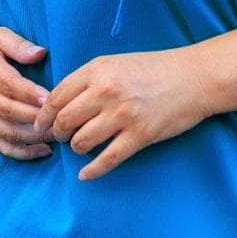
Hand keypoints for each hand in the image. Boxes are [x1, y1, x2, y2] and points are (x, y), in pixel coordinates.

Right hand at [0, 25, 53, 160]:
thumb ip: (18, 44)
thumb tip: (41, 53)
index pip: (9, 85)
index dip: (30, 94)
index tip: (51, 99)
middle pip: (10, 111)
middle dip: (37, 118)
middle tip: (63, 119)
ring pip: (7, 132)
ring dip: (34, 138)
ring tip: (59, 135)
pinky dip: (21, 152)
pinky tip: (44, 150)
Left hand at [32, 46, 218, 180]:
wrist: (195, 77)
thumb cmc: (156, 69)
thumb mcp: (117, 63)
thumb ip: (90, 79)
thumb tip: (61, 102)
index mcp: (98, 70)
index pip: (57, 97)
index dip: (44, 115)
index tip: (41, 125)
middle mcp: (107, 91)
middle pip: (65, 122)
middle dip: (59, 134)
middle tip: (62, 138)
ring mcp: (124, 115)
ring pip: (82, 142)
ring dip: (77, 149)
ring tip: (81, 147)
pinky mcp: (140, 135)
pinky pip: (107, 159)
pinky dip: (92, 171)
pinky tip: (86, 174)